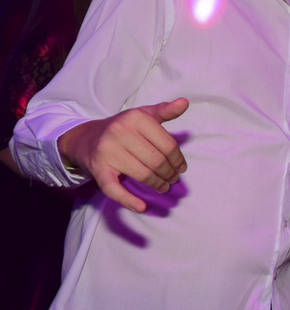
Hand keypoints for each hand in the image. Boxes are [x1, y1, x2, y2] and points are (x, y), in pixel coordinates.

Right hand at [58, 98, 188, 212]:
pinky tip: (142, 207)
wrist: (84, 138)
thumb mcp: (142, 115)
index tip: (181, 167)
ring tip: (164, 186)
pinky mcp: (98, 169)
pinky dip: (129, 201)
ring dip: (157, 184)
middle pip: (157, 161)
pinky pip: (114, 189)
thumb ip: (165, 111)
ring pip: (143, 174)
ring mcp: (107, 152)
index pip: (168, 144)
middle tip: (173, 179)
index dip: (178, 159)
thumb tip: (185, 103)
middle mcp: (120, 133)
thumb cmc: (121, 127)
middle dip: (169, 173)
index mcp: (135, 118)